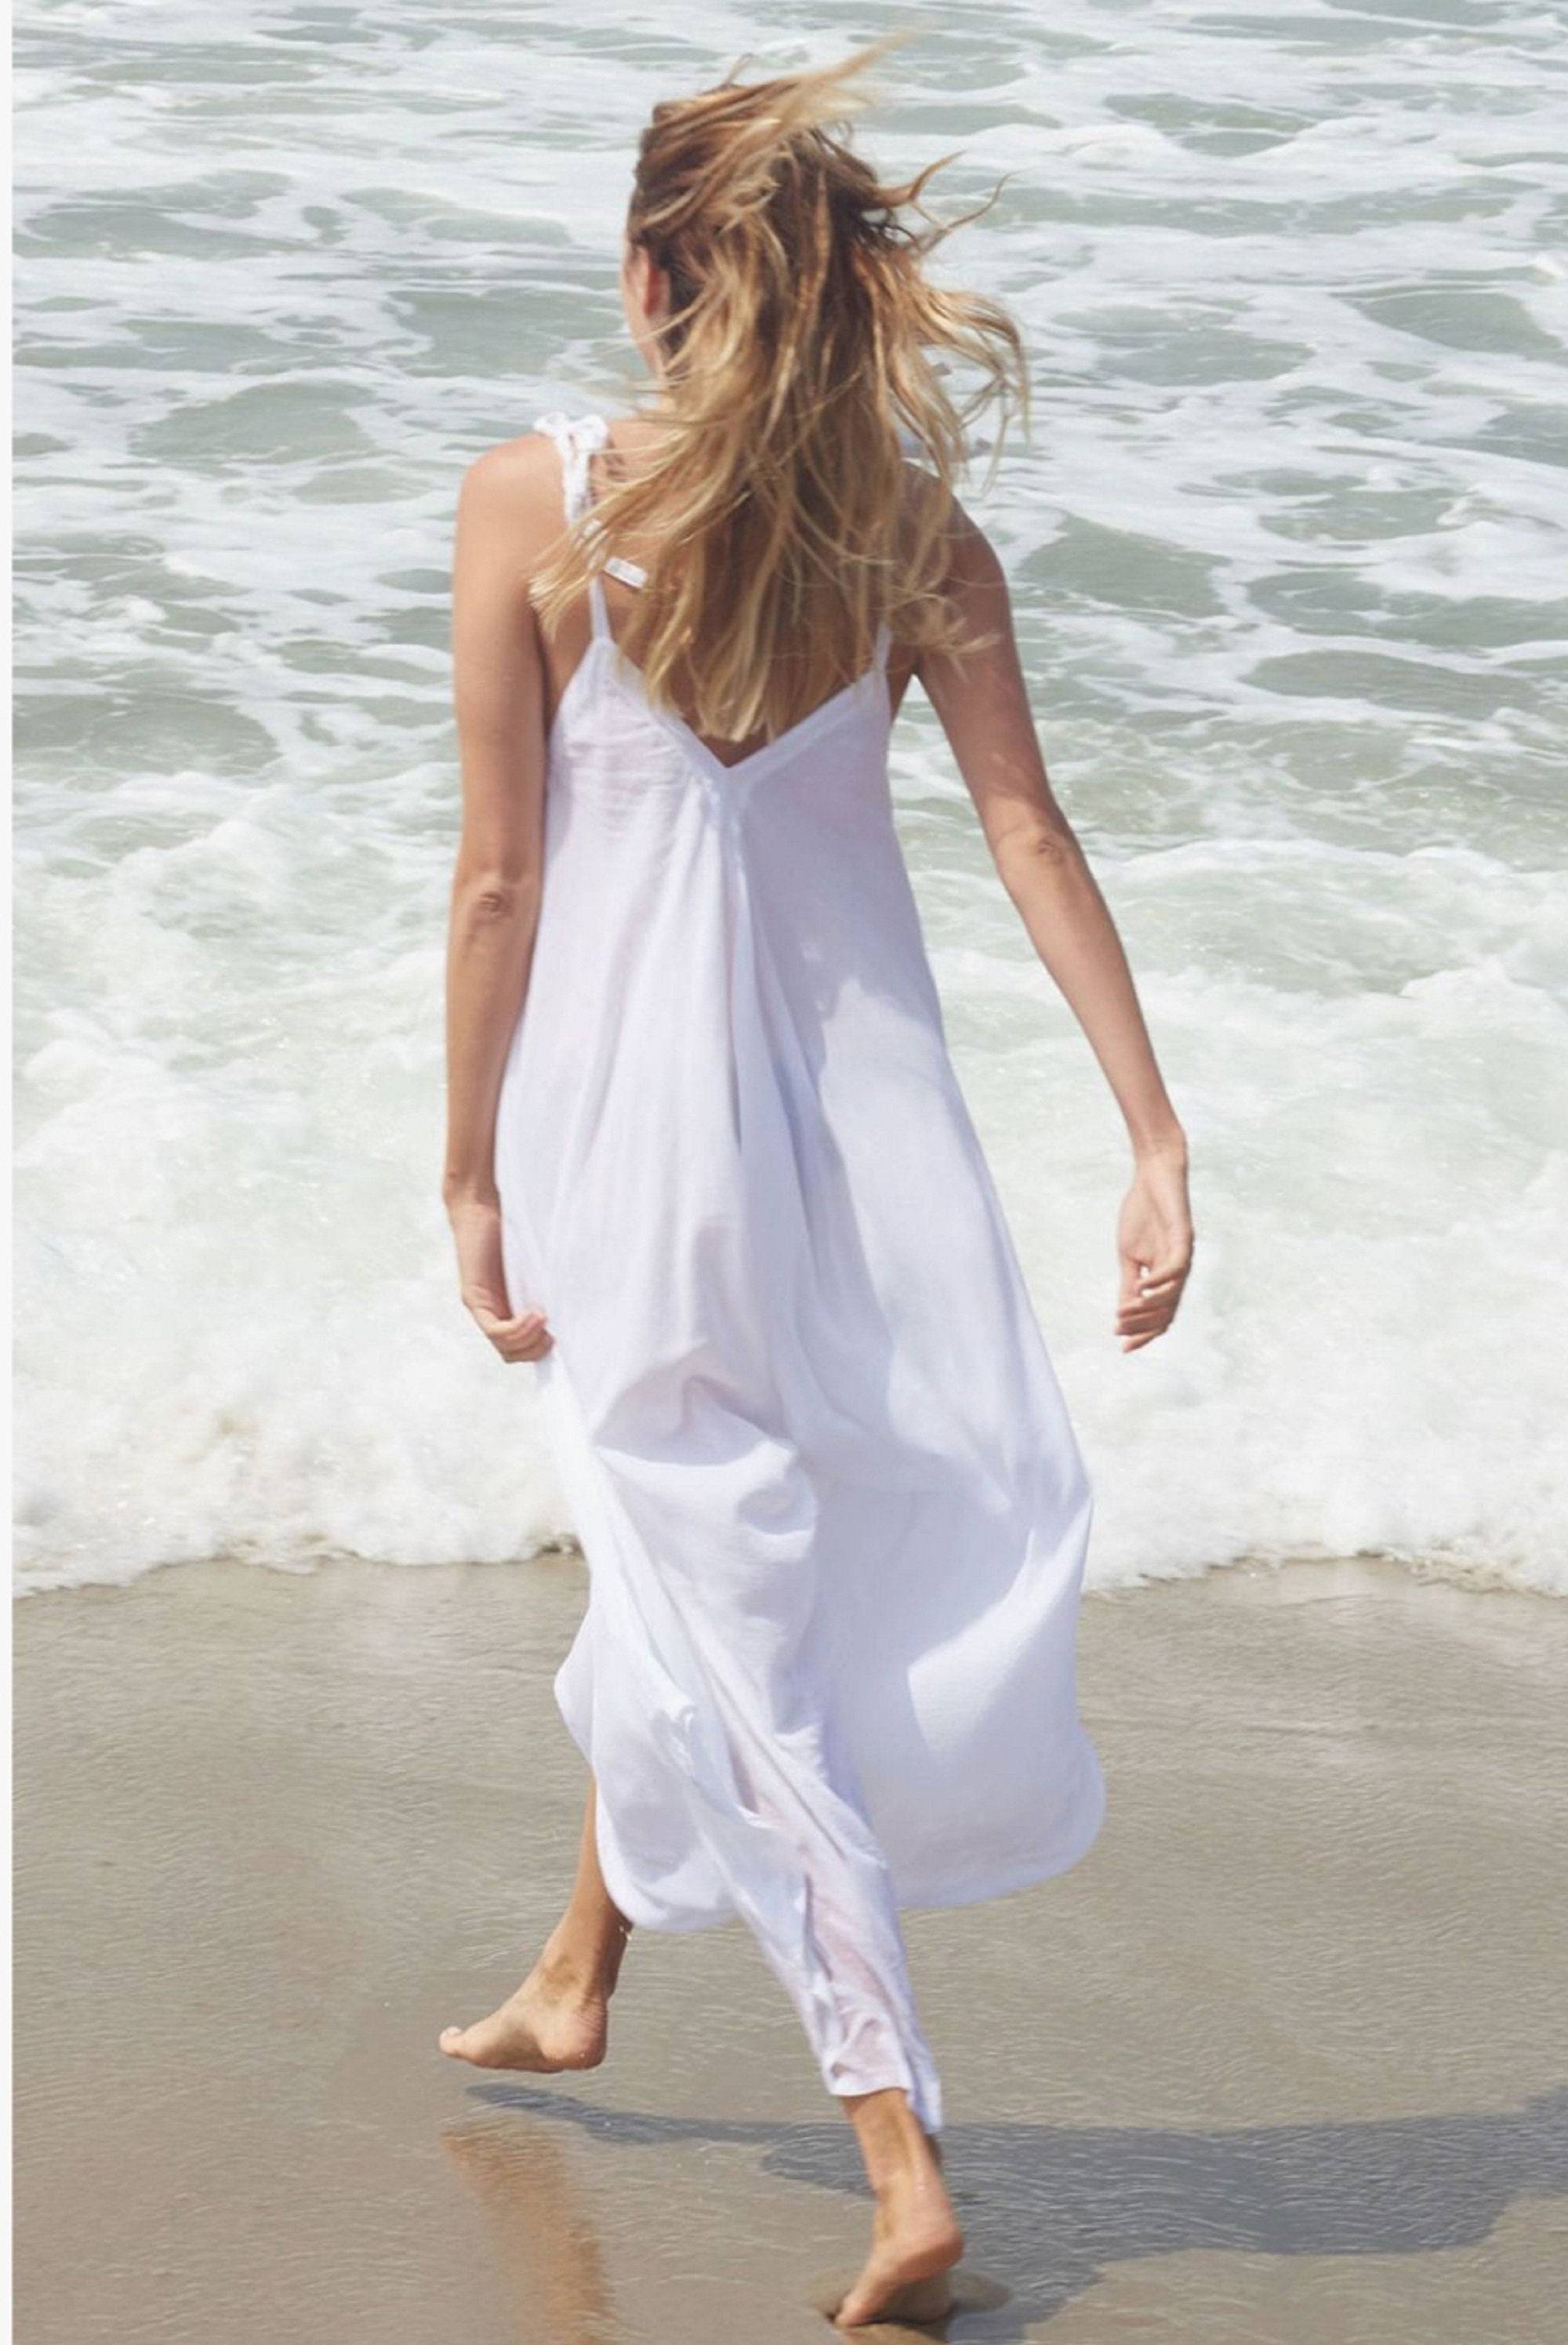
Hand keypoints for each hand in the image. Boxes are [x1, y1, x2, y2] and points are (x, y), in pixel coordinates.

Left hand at [444, 1186, 553, 1363]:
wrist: (483, 1205)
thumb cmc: (515, 1228)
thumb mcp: (540, 1263)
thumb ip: (553, 1281)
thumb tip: (593, 1295)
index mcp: (511, 1307)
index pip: (525, 1347)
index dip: (544, 1351)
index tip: (567, 1341)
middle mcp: (494, 1312)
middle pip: (515, 1354)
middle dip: (538, 1351)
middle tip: (556, 1335)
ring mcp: (481, 1308)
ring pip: (505, 1347)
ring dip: (529, 1341)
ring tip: (546, 1322)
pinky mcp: (473, 1298)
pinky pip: (494, 1330)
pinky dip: (517, 1330)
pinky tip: (535, 1315)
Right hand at [1115, 1147, 1192, 1352]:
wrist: (1153, 1176)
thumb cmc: (1142, 1213)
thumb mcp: (1129, 1255)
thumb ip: (1129, 1284)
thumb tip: (1123, 1314)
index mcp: (1166, 1277)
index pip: (1159, 1316)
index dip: (1143, 1334)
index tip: (1122, 1347)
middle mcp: (1179, 1272)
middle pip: (1167, 1313)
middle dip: (1143, 1327)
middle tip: (1120, 1333)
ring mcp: (1184, 1256)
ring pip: (1172, 1296)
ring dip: (1147, 1309)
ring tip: (1124, 1314)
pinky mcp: (1184, 1238)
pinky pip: (1176, 1268)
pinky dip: (1159, 1282)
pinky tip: (1141, 1287)